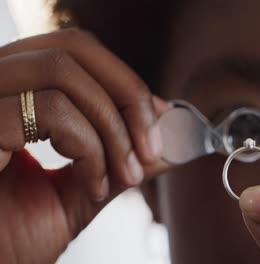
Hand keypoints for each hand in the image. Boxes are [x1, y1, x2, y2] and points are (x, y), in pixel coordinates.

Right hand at [0, 28, 169, 262]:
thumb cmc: (14, 239)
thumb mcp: (82, 192)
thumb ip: (122, 159)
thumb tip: (170, 139)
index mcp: (14, 95)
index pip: (75, 52)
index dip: (125, 81)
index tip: (159, 119)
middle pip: (72, 48)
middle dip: (128, 95)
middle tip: (151, 148)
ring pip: (63, 72)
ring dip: (113, 128)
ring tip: (126, 175)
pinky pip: (50, 109)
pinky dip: (89, 148)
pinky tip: (93, 187)